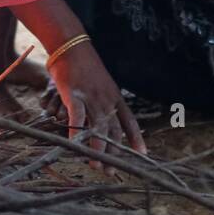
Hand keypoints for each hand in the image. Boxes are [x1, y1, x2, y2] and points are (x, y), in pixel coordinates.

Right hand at [44, 41, 145, 167]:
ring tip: (96, 166)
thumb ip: (103, 100)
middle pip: (113, 130)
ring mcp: (91, 96)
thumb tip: (103, 118)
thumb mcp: (100, 82)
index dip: (136, 138)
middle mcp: (107, 98)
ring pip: (98, 128)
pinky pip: (77, 117)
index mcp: (115, 96)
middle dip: (114, 152)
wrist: (71, 44)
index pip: (129, 121)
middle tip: (111, 171)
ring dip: (97, 149)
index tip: (143, 154)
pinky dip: (76, 133)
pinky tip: (75, 145)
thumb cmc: (83, 64)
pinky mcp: (74, 94)